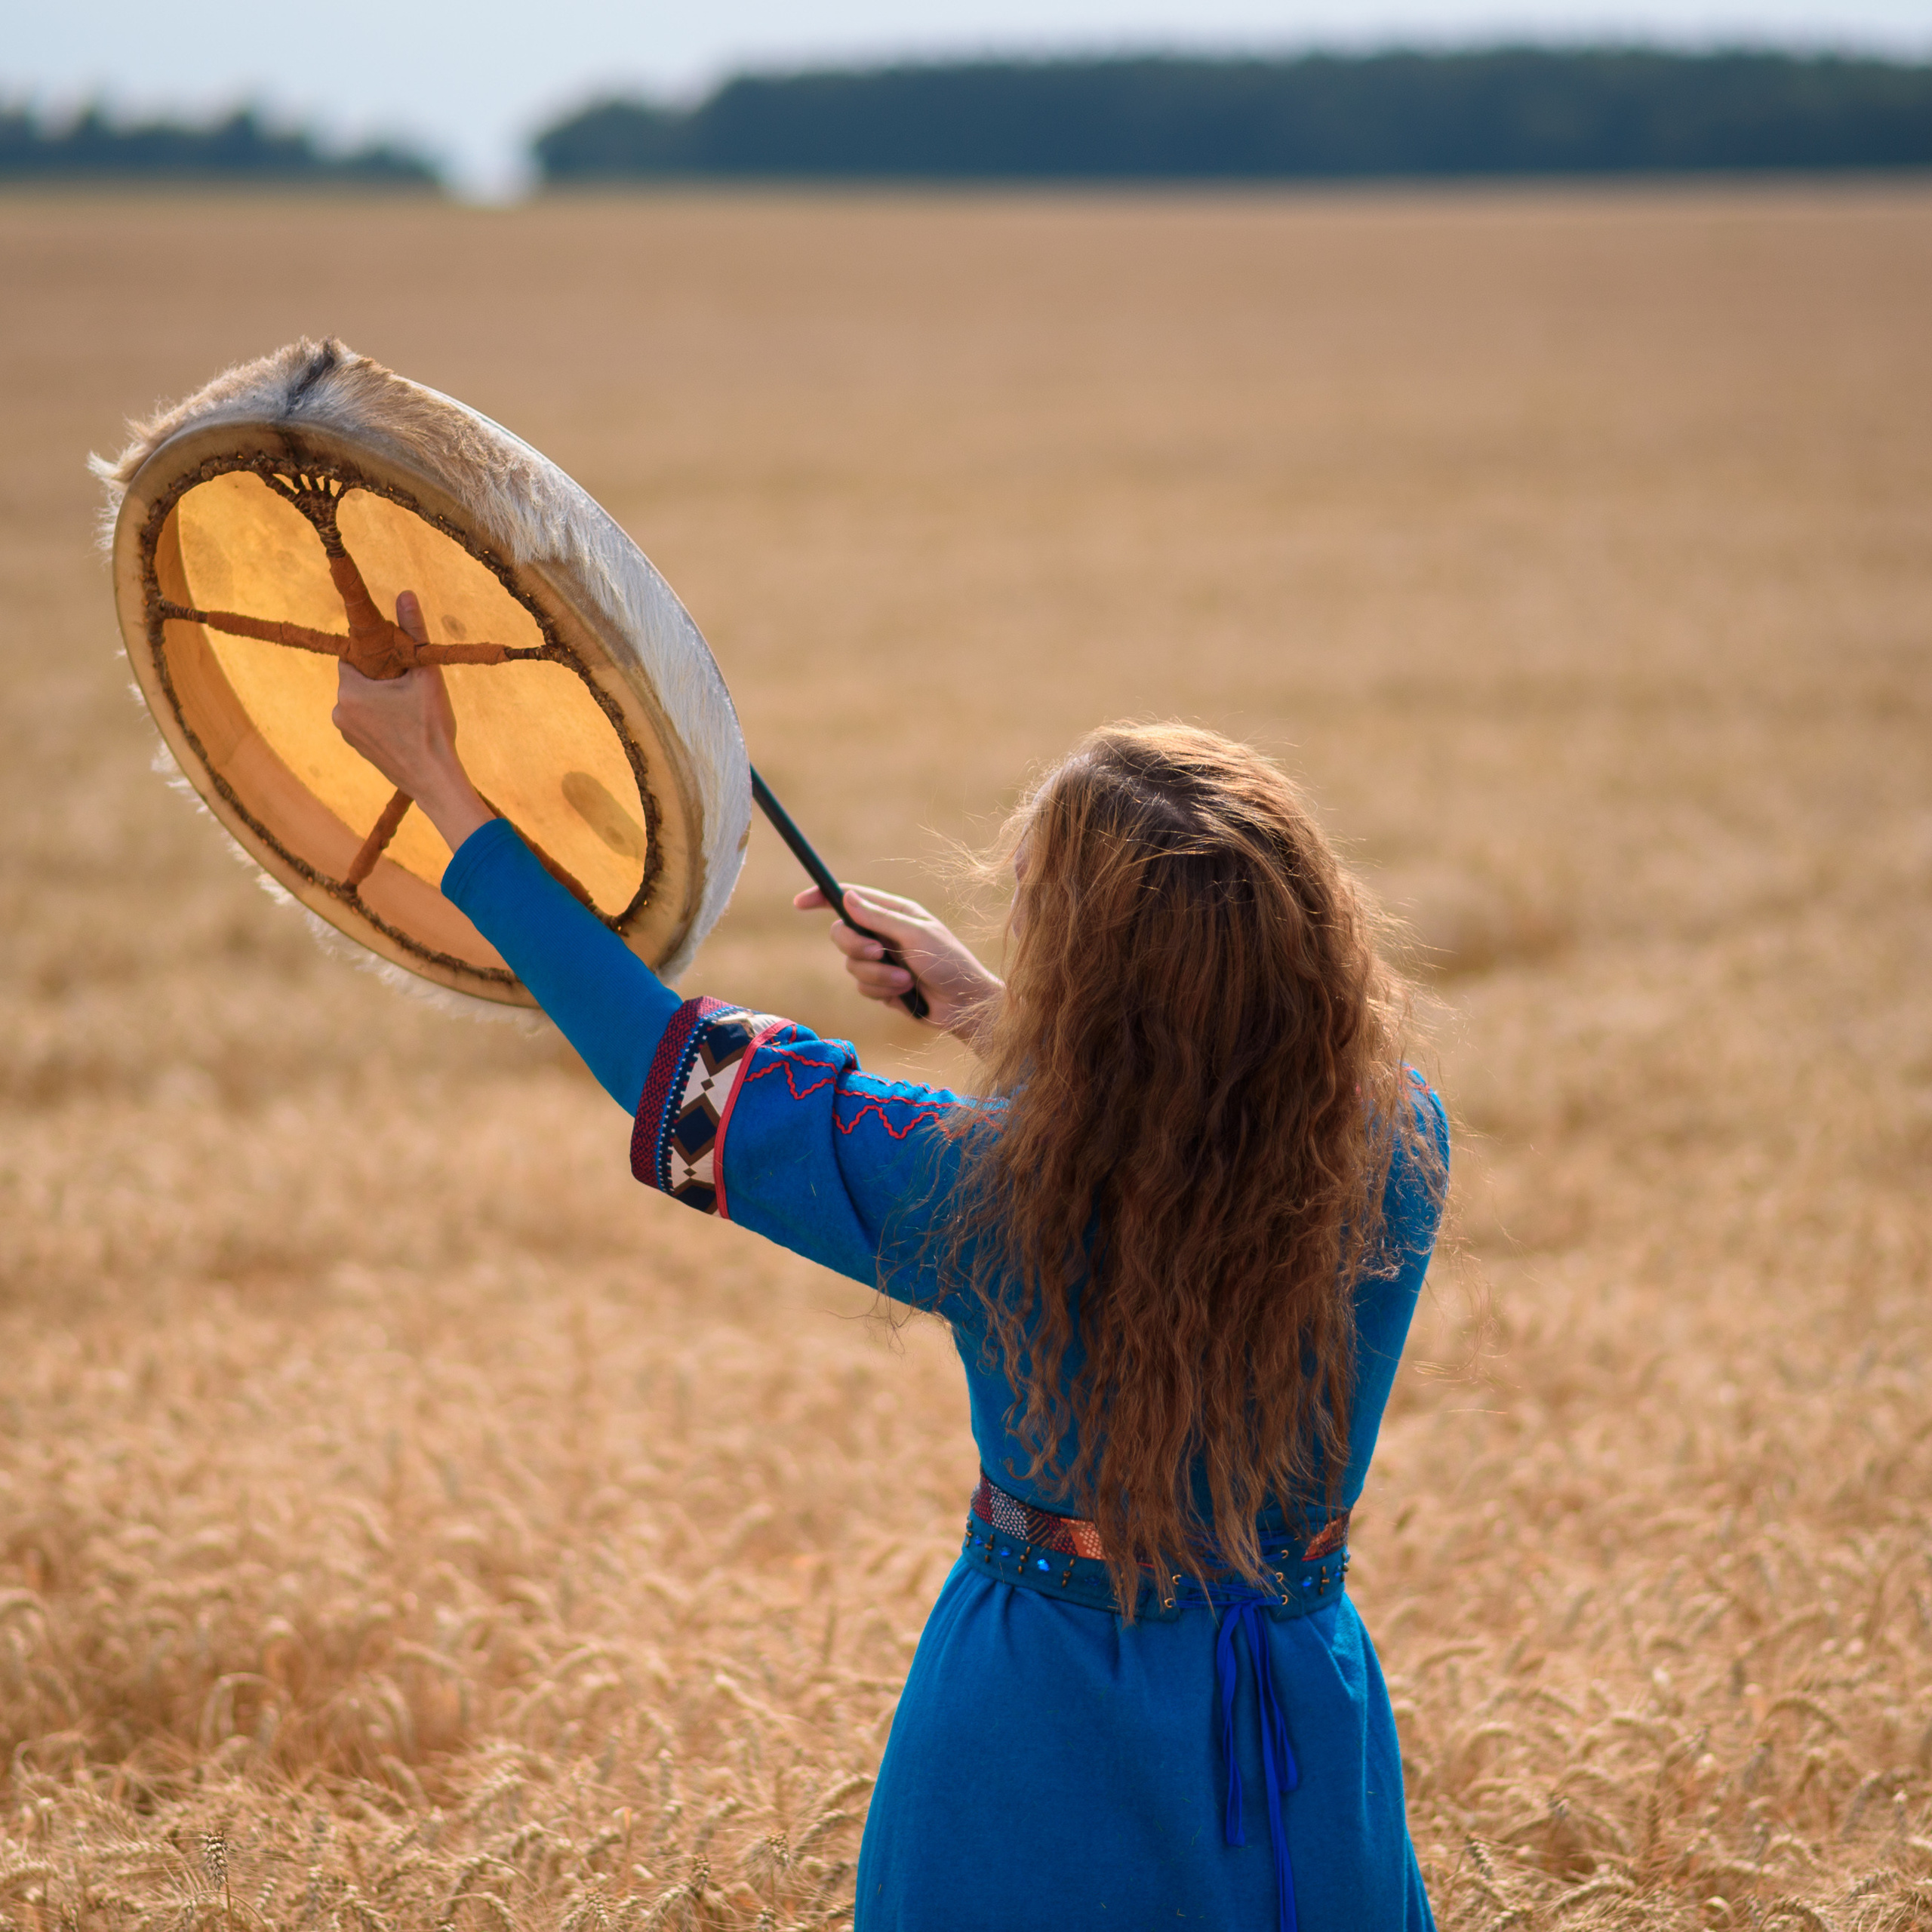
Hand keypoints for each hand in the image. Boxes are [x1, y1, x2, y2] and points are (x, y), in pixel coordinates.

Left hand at [331, 591, 492, 851]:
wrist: (434, 780)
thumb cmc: (431, 727)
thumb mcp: (426, 674)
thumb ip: (414, 631)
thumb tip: (405, 593)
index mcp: (351, 689)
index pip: (354, 655)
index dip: (377, 653)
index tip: (398, 660)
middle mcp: (339, 710)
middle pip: (358, 677)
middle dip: (381, 676)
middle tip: (410, 686)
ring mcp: (345, 731)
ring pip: (362, 698)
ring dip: (381, 697)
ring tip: (411, 710)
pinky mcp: (356, 746)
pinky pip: (364, 719)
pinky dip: (381, 717)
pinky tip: (405, 726)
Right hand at [795, 883, 1003, 1046]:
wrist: (963, 1004)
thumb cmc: (949, 962)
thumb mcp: (916, 935)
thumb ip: (879, 918)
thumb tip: (846, 898)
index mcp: (893, 912)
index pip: (850, 898)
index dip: (822, 897)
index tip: (800, 903)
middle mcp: (883, 933)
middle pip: (842, 933)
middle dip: (857, 947)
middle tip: (880, 953)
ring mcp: (881, 960)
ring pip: (851, 965)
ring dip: (879, 975)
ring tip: (907, 980)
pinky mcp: (882, 985)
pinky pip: (862, 986)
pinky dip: (882, 990)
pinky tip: (906, 992)